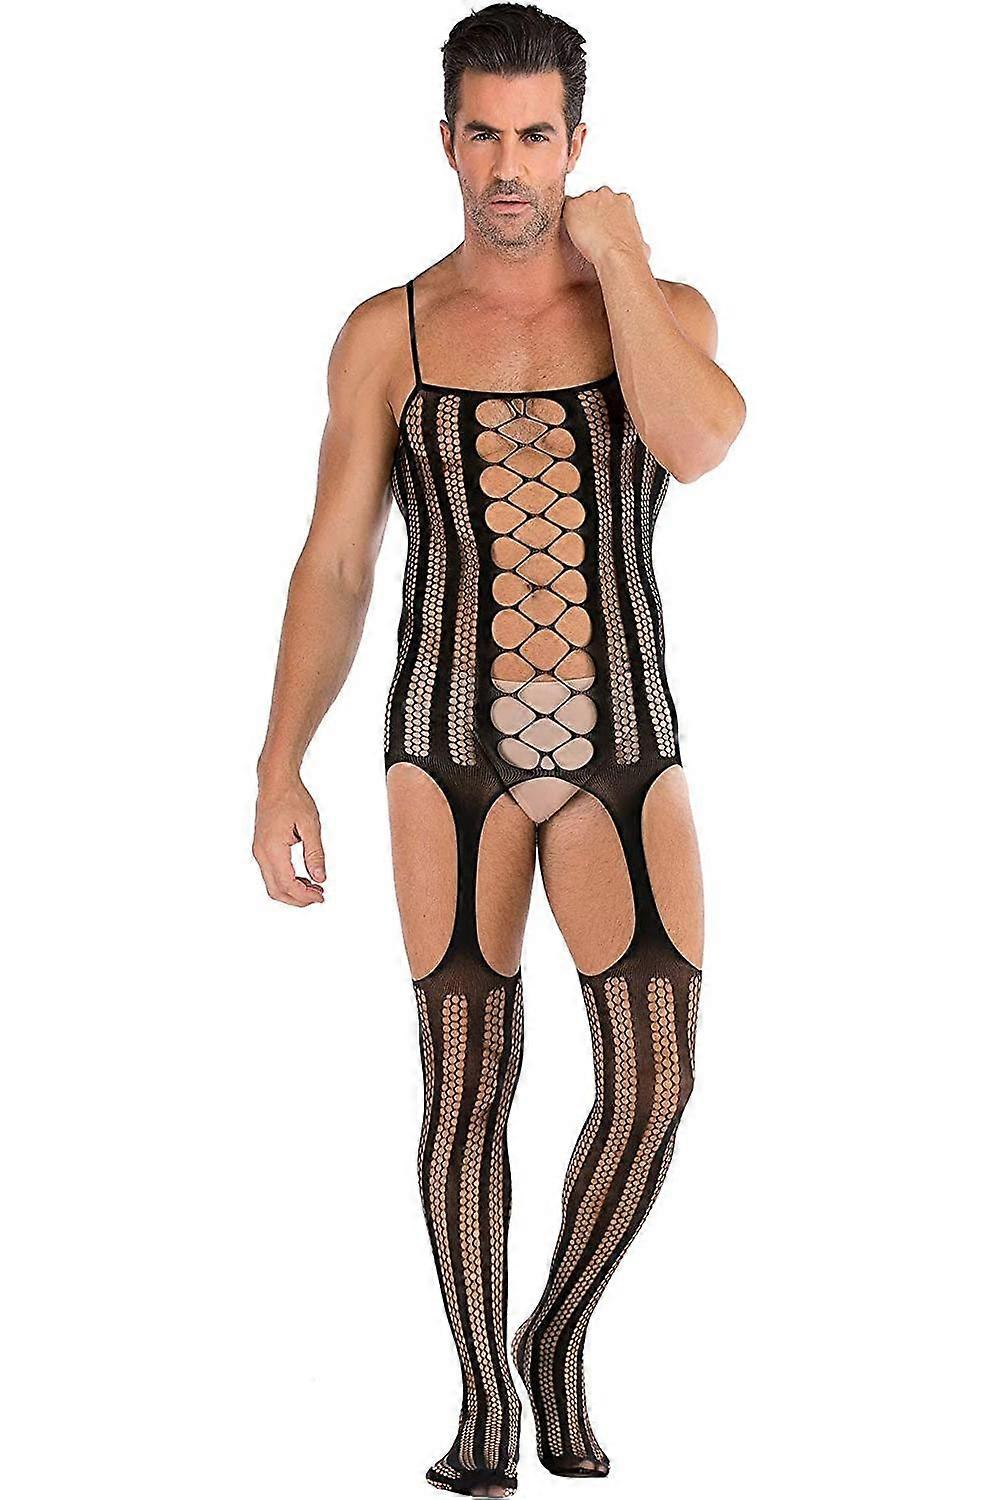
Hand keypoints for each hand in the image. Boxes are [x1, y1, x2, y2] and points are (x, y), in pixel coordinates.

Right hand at [253, 774, 325, 906]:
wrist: (276, 782)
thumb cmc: (291, 798)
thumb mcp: (310, 825)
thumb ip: (315, 854)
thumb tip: (320, 877)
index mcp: (272, 848)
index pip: (287, 884)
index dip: (304, 895)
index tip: (320, 896)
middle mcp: (262, 853)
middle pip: (276, 890)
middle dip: (297, 899)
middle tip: (318, 896)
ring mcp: (259, 851)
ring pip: (272, 884)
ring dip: (292, 891)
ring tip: (314, 888)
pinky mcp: (262, 848)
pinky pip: (271, 873)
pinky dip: (286, 881)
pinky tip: (303, 878)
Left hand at [561, 186, 650, 268]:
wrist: (616, 254)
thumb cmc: (631, 252)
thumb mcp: (641, 244)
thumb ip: (638, 240)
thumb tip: (642, 248)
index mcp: (624, 200)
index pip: (610, 202)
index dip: (605, 216)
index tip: (603, 229)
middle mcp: (606, 194)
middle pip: (593, 199)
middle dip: (591, 213)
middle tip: (590, 233)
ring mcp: (589, 198)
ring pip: (579, 204)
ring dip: (578, 217)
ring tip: (580, 235)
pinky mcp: (573, 205)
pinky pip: (565, 208)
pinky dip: (566, 219)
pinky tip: (569, 232)